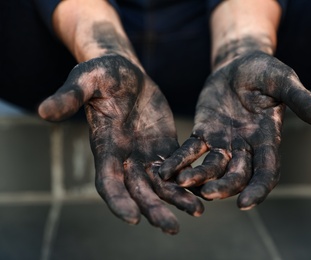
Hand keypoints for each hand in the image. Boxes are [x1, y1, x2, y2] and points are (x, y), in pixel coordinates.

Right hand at [39, 55, 203, 233]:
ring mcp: (146, 155)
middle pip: (138, 191)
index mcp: (105, 147)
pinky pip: (177, 170)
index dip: (118, 201)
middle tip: (171, 228)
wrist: (126, 73)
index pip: (108, 182)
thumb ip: (70, 95)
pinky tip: (205, 190)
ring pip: (161, 185)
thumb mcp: (87, 79)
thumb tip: (42, 111)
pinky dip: (188, 181)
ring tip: (197, 211)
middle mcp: (125, 158)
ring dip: (177, 200)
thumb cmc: (102, 74)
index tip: (133, 218)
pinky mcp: (164, 148)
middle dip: (153, 209)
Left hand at [159, 51, 310, 209]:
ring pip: (211, 167)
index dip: (258, 189)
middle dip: (224, 186)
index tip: (246, 203)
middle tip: (209, 194)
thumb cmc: (266, 72)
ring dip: (198, 177)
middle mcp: (246, 146)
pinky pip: (190, 150)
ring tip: (180, 183)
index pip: (266, 171)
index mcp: (268, 138)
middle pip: (237, 175)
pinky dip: (179, 161)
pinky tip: (164, 170)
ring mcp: (223, 141)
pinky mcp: (203, 132)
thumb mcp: (285, 82)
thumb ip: (301, 100)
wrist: (241, 63)